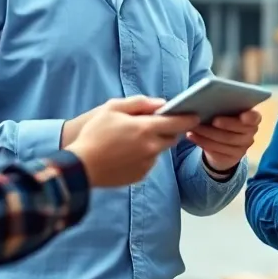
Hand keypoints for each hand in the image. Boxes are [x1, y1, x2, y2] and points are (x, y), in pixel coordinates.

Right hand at [65, 96, 199, 187]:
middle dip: (168, 130)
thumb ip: (139, 103)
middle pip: (171, 137)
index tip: (196, 115)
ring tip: (131, 141)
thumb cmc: (94, 135)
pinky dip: (143, 157)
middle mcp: (151, 147)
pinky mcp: (141, 175)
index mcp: (145, 129)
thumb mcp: (112, 109)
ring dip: (153, 144)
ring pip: (159, 150)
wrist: (81, 167)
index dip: (189, 118)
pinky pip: (148, 163)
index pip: (178, 122)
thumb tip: (161, 103)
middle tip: (153, 125)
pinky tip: (125, 154)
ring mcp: (147, 163)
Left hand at [187, 110, 261, 172]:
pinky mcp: (233, 157)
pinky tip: (191, 136)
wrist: (221, 145)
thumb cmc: (222, 121)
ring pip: (226, 141)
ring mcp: (243, 147)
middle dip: (225, 124)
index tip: (243, 116)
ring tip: (194, 127)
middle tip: (212, 120)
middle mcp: (250, 132)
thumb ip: (221, 106)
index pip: (254, 117)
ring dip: (208, 133)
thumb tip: (207, 99)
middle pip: (239, 130)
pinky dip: (202, 142)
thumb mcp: (224, 112)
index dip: (250, 117)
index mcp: (252, 118)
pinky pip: (217, 151)